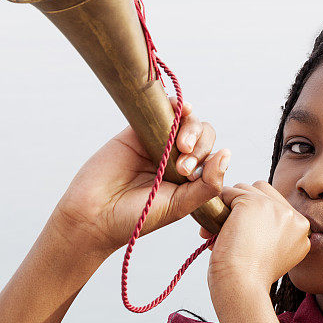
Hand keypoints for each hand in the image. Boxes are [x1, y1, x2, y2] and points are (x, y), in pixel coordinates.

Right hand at [51, 96, 230, 256]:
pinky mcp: (137, 130)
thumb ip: (208, 184)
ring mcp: (157, 142)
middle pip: (203, 135)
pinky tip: (181, 109)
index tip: (190, 176)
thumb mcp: (180, 206)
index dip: (210, 159)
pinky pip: (162, 110)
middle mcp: (176, 157)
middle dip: (200, 146)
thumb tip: (227, 153)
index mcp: (189, 178)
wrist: (95, 215)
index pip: (213, 156)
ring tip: (180, 146)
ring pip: (187, 121)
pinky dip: (175, 105)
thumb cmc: (137, 217)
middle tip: (182, 168)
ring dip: (192, 128)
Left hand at [199, 181, 310, 294]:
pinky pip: (229, 192)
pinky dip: (218, 207)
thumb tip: (249, 215)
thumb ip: (272, 232)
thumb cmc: (250, 279)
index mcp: (303, 229)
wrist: (242, 287)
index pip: (277, 205)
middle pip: (263, 191)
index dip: (256, 216)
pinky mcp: (254, 202)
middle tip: (228, 231)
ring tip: (219, 232)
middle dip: (242, 205)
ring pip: (245, 188)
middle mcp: (294, 216)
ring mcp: (275, 207)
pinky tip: (215, 229)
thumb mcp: (274, 255)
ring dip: (229, 205)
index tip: (244, 237)